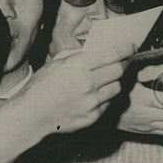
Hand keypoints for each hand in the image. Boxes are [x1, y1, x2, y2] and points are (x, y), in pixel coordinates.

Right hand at [10, 51, 125, 137]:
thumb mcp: (57, 61)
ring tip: (103, 80)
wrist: (31, 115)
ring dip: (114, 81)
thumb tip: (97, 48)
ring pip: (117, 87)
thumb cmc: (41, 86)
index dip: (126, 49)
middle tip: (120, 62)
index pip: (114, 54)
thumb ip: (79, 53)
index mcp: (80, 66)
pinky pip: (108, 103)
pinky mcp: (93, 116)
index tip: (131, 47)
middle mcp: (89, 84)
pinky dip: (105, 97)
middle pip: (119, 70)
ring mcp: (92, 101)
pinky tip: (93, 95)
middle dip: (122, 64)